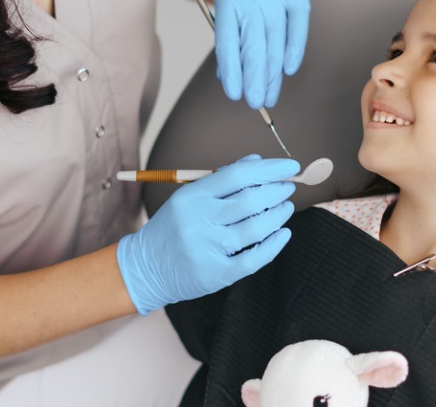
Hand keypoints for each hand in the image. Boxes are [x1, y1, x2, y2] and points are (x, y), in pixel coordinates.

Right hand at [116, 155, 297, 314]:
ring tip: (285, 207)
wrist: (146, 268)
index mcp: (191, 196)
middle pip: (250, 200)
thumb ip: (222, 179)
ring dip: (278, 215)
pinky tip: (283, 234)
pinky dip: (274, 245)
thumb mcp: (189, 196)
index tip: (290, 167)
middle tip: (288, 187)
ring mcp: (207, 248)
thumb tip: (257, 161)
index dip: (269, 169)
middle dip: (277, 191)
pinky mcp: (215, 274)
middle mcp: (198, 220)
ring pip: (256, 228)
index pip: (238, 175)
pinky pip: (254, 259)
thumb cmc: (173, 227)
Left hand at [213, 0, 310, 108]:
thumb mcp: (227, 14)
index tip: (235, 95)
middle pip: (254, 42)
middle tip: (255, 102)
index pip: (228, 39)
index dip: (232, 69)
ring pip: (275, 39)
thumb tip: (233, 81)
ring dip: (273, 72)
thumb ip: (229, 45)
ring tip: (269, 95)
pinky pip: (296, 28)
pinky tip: (287, 71)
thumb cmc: (241, 0)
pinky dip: (293, 51)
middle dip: (255, 77)